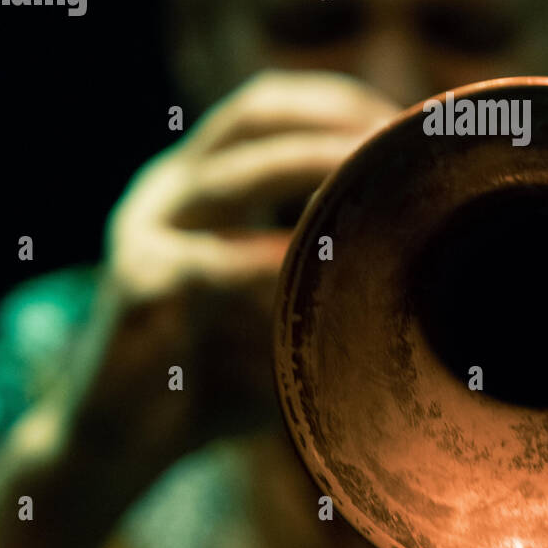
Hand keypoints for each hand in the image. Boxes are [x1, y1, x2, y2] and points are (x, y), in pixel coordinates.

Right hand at [63, 71, 400, 477]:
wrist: (116, 446)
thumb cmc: (214, 373)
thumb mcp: (272, 301)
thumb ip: (322, 262)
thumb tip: (431, 238)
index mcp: (193, 180)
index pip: (264, 105)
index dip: (335, 101)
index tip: (402, 122)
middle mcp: (165, 191)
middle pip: (252, 118)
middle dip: (336, 124)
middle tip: (401, 145)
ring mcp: (145, 232)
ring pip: (237, 181)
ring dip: (316, 173)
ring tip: (379, 185)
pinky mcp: (139, 288)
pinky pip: (219, 266)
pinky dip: (279, 263)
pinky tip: (330, 269)